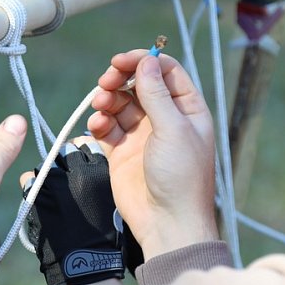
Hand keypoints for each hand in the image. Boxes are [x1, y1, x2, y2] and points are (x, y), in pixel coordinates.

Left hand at [20, 140, 123, 284]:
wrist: (85, 264)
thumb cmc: (104, 237)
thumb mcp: (111, 199)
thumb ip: (98, 177)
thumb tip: (86, 162)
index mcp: (100, 170)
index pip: (85, 145)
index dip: (79, 153)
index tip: (76, 162)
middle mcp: (77, 170)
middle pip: (63, 152)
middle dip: (61, 161)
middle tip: (62, 178)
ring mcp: (54, 181)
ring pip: (45, 165)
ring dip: (46, 175)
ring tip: (52, 193)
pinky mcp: (36, 193)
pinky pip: (28, 179)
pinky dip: (31, 187)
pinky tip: (39, 200)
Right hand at [87, 51, 218, 259]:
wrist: (166, 222)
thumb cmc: (180, 177)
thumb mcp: (173, 129)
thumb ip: (156, 94)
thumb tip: (146, 62)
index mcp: (186, 109)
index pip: (165, 72)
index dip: (142, 62)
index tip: (120, 61)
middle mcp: (164, 118)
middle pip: (138, 84)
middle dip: (119, 79)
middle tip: (105, 81)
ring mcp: (141, 134)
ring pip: (119, 103)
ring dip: (106, 99)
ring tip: (100, 106)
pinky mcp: (121, 150)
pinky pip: (106, 126)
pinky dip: (99, 122)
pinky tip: (97, 126)